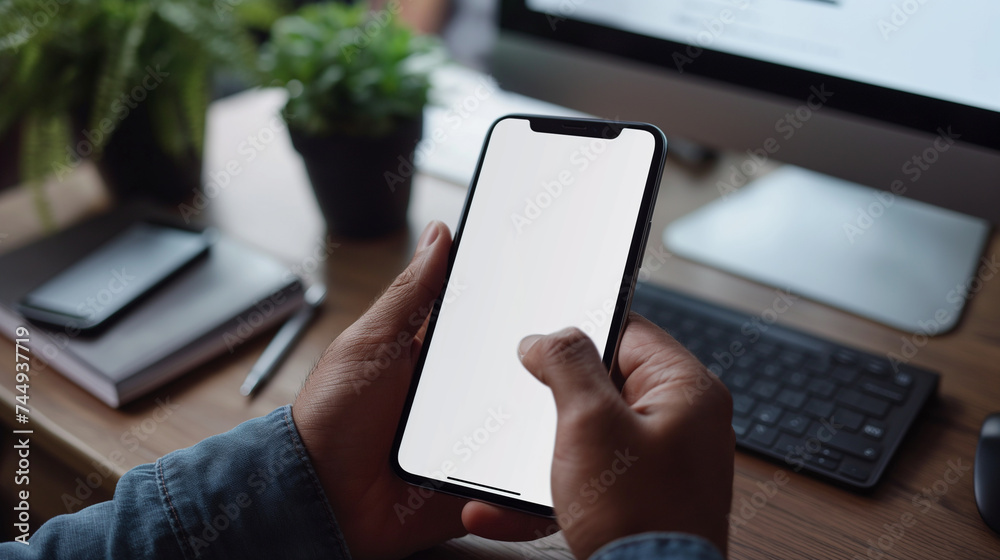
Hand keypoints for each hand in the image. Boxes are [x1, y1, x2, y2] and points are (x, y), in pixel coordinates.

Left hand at [292, 221, 546, 558]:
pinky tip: (551, 457)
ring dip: (548, 420)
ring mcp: (471, 444)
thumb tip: (439, 235)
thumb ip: (409, 294)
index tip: (565, 291)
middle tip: (584, 356)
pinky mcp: (476, 487)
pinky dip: (533, 473)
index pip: (493, 328)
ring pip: (531, 427)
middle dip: (551, 370)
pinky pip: (518, 482)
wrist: (317, 500)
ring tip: (579, 407)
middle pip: (522, 377)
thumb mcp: (370, 343)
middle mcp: (460, 399)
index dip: (526, 314)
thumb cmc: (331, 417)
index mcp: (437, 358)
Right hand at [517, 318, 734, 558]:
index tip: (542, 342)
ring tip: (511, 466)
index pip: (629, 332)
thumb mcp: (591, 422)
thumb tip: (548, 338)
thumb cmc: (640, 518)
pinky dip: (552, 488)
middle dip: (556, 400)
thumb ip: (568, 365)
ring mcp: (662, 462)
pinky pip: (590, 476)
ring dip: (544, 451)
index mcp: (687, 390)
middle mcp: (682, 422)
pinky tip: (507, 509)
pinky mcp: (642, 497)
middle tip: (526, 405)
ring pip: (590, 435)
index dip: (581, 331)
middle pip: (605, 384)